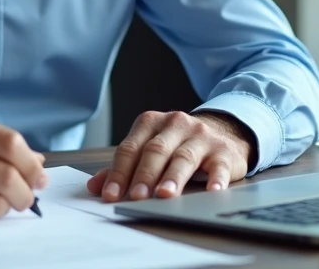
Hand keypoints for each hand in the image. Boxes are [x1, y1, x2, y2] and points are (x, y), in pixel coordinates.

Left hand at [86, 111, 253, 201]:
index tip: (110, 195)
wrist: (222, 133)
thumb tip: (95, 186)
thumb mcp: (150, 149)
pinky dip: (216, 179)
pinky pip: (219, 165)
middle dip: (144, 175)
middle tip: (136, 196)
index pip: (130, 148)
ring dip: (173, 177)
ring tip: (164, 195)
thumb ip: (124, 167)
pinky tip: (212, 191)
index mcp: (151, 122)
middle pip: (155, 151)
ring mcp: (200, 136)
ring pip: (183, 157)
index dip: (119, 172)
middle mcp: (175, 124)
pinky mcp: (223, 151)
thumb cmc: (179, 145)